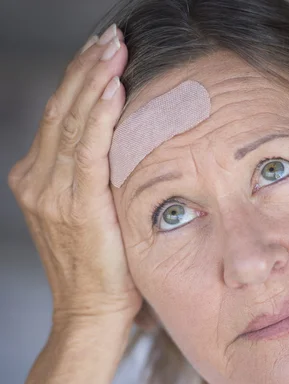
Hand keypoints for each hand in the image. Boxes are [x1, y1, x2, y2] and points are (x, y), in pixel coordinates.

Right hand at [7, 25, 142, 327]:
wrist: (90, 312)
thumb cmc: (100, 268)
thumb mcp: (90, 214)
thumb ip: (92, 178)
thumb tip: (121, 142)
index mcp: (38, 180)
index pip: (59, 117)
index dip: (79, 80)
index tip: (101, 52)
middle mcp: (37, 180)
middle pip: (60, 110)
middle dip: (87, 68)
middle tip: (110, 36)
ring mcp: (50, 192)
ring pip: (70, 122)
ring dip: (94, 80)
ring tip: (115, 48)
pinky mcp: (73, 205)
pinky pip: (86, 149)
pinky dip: (98, 115)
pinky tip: (112, 87)